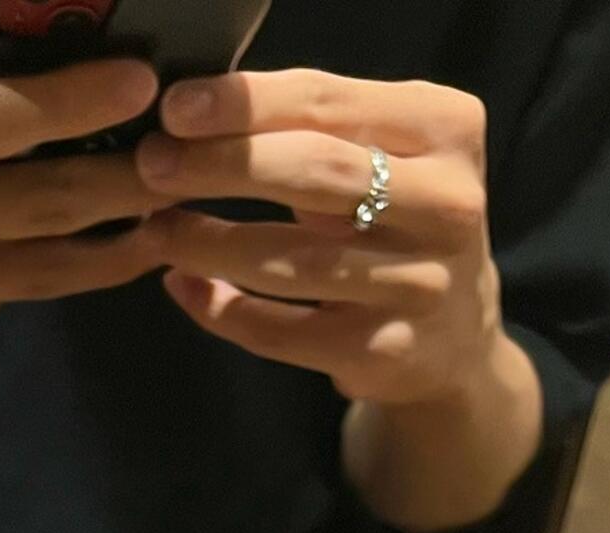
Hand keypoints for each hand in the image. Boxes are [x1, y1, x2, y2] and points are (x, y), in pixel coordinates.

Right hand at [0, 0, 172, 366]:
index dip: (75, 101)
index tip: (140, 80)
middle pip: (42, 202)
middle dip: (124, 177)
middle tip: (185, 155)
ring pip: (40, 270)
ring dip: (112, 248)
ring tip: (169, 221)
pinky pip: (0, 301)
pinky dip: (52, 278)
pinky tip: (93, 252)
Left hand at [136, 70, 511, 407]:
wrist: (456, 338)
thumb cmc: (397, 222)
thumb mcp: (383, 156)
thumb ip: (315, 127)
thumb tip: (194, 114)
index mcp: (447, 127)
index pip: (329, 102)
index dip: (244, 103)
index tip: (175, 108)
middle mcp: (447, 203)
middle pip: (314, 172)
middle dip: (222, 165)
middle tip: (153, 166)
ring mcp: (420, 284)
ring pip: (292, 260)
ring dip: (210, 243)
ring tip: (156, 228)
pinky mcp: (386, 352)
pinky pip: (285, 331)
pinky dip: (226, 310)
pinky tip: (187, 286)